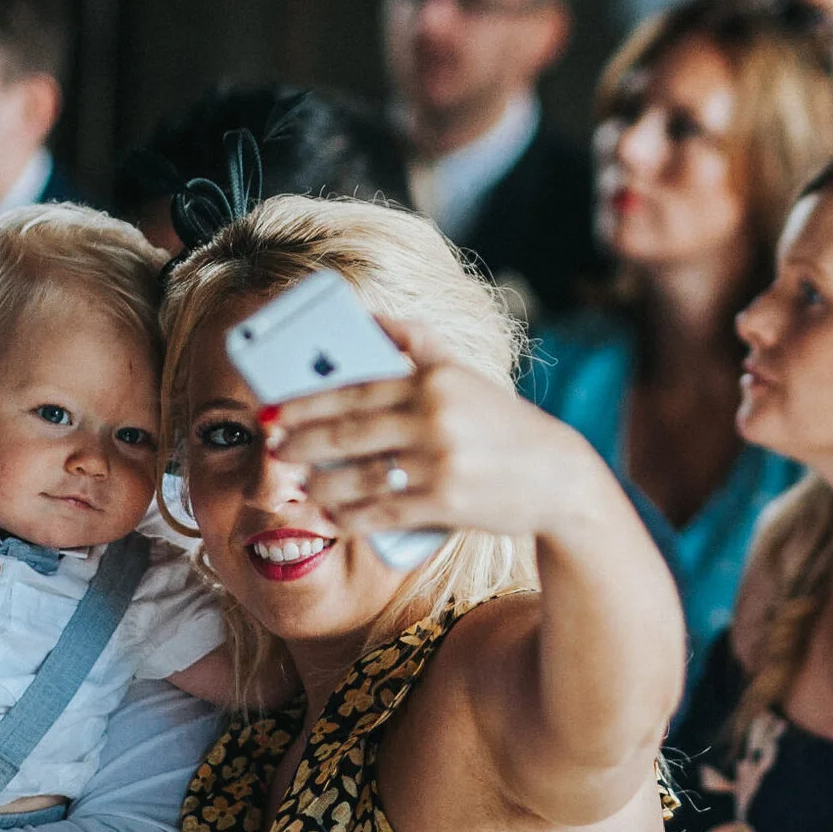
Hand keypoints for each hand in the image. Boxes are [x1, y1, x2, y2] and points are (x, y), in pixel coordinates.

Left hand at [266, 317, 605, 545]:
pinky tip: (331, 515)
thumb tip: (370, 316)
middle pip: (348, 432)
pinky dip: (350, 515)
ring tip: (300, 486)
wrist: (557, 477)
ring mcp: (440, 462)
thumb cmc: (503, 425)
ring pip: (359, 476)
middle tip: (275, 449)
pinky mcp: (446, 503)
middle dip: (302, 442)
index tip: (275, 410)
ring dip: (319, 484)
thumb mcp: (466, 374)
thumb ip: (419, 343)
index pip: (356, 388)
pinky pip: (382, 511)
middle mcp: (435, 417)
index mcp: (435, 380)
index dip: (308, 401)